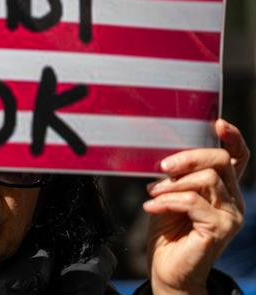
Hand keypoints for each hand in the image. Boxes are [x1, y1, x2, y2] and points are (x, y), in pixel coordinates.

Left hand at [143, 119, 249, 294]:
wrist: (167, 268)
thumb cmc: (167, 229)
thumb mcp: (169, 193)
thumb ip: (176, 175)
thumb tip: (166, 155)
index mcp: (223, 187)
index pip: (237, 157)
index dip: (232, 137)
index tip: (217, 122)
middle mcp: (232, 199)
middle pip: (220, 161)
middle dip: (189, 157)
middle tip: (162, 165)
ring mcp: (231, 215)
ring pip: (207, 180)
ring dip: (173, 183)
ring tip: (153, 192)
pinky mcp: (220, 229)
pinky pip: (193, 202)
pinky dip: (168, 200)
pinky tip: (153, 207)